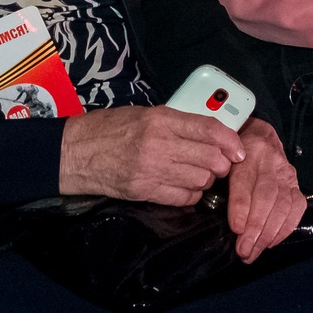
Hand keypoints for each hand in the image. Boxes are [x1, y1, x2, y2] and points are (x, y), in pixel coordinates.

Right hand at [58, 106, 242, 205]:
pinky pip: (183, 198)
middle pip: (211, 158)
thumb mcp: (146, 114)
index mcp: (161, 119)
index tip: (239, 149)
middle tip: (218, 163)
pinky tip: (185, 187)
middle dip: (222, 163)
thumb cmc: (109, 128)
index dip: (231, 141)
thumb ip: (179, 122)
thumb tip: (213, 133)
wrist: (72, 152)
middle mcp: (159, 144)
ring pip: (201, 180)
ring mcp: (150, 169)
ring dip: (206, 180)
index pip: (210, 129)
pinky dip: (191, 195)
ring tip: (198, 174)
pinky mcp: (142, 190)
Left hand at [223, 119, 304, 260]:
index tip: (236, 228)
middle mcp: (270, 162)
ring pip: (284, 204)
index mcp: (247, 153)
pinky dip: (286, 227)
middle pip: (267, 196)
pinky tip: (272, 242)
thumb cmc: (233, 155)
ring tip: (254, 251)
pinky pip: (297, 207)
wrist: (261, 136)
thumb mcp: (221, 160)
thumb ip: (216, 180)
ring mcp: (286, 173)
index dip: (242, 207)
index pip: (245, 181)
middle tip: (244, 250)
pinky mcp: (296, 184)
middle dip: (256, 227)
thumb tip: (209, 212)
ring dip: (270, 232)